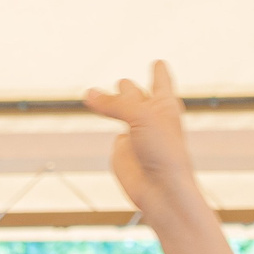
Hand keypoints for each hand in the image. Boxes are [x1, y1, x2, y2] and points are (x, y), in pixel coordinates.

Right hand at [85, 62, 199, 218]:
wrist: (161, 190)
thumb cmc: (163, 151)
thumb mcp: (141, 116)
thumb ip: (114, 103)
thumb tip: (88, 94)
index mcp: (165, 104)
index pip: (161, 79)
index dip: (159, 70)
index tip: (159, 63)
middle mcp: (150, 116)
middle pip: (134, 92)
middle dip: (128, 88)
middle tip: (123, 85)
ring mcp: (134, 133)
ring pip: (119, 110)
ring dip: (111, 102)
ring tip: (96, 95)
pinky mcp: (121, 150)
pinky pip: (112, 134)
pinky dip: (104, 128)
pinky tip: (96, 120)